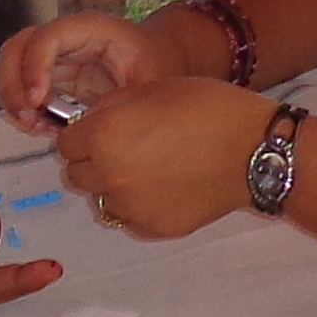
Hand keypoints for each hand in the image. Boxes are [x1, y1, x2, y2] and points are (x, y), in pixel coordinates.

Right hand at [0, 9, 173, 127]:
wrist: (164, 61)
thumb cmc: (161, 65)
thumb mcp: (152, 79)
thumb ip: (123, 99)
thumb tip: (88, 124)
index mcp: (91, 29)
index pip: (48, 37)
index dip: (35, 66)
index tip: (38, 101)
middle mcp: (66, 38)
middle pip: (18, 46)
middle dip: (13, 83)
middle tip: (27, 117)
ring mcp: (56, 56)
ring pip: (12, 66)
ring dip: (13, 97)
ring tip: (33, 126)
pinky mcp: (53, 76)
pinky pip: (23, 87)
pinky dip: (23, 108)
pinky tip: (40, 127)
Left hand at [54, 77, 274, 240]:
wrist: (252, 150)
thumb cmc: (205, 108)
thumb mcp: (149, 88)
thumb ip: (109, 108)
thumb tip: (89, 122)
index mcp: (102, 137)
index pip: (65, 144)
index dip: (82, 135)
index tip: (101, 130)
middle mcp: (108, 176)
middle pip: (77, 175)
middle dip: (92, 161)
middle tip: (124, 148)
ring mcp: (130, 208)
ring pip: (101, 198)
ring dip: (113, 184)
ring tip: (148, 168)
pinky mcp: (153, 228)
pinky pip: (129, 217)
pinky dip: (138, 205)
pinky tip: (165, 187)